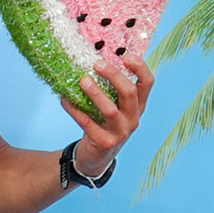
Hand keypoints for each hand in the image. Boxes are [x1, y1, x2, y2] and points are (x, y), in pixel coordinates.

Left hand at [61, 57, 153, 177]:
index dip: (140, 68)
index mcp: (138, 106)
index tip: (126, 55)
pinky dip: (75, 110)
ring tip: (82, 81)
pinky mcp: (105, 143)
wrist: (96, 158)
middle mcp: (133, 118)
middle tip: (97, 64)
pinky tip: (65, 100)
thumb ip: (110, 89)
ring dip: (95, 93)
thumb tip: (94, 60)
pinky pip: (88, 123)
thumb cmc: (103, 125)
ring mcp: (121, 132)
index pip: (147, 83)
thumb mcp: (114, 107)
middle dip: (114, 75)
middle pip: (129, 93)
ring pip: (110, 110)